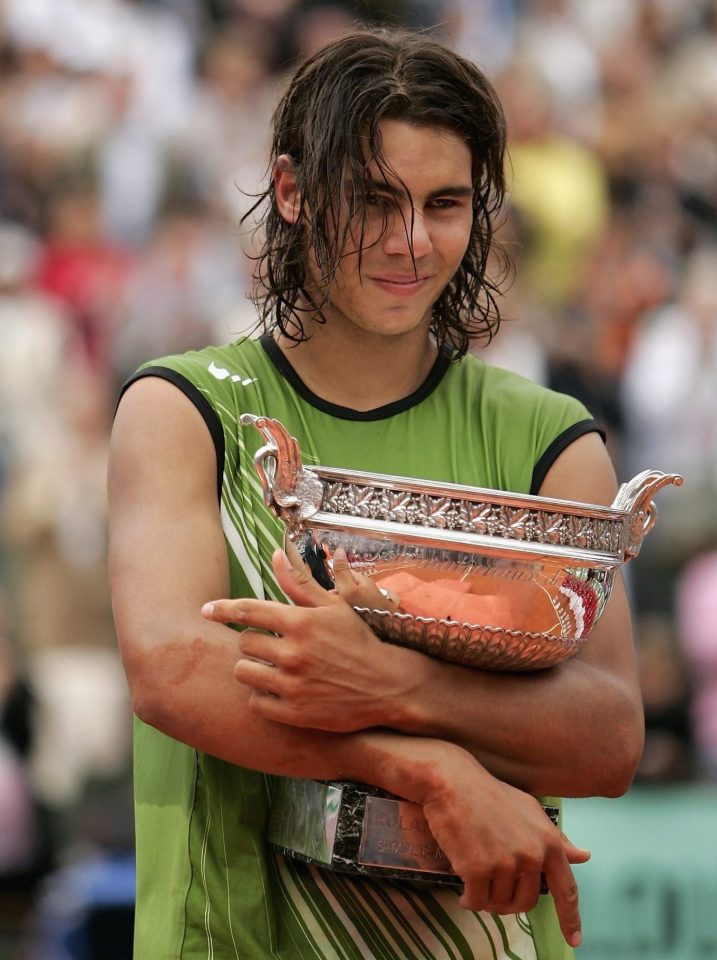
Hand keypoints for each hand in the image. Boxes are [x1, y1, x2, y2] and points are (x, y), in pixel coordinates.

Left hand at [201, 549, 410, 729]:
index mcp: (301, 622)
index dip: (222, 609)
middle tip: (270, 645)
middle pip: (244, 642)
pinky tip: (278, 689)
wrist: (387, 685)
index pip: (248, 610)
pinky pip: (255, 702)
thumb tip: (275, 554)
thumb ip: (299, 583)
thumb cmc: (358, 640)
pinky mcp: (294, 713)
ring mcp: (292, 685)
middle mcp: (293, 653)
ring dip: (252, 668)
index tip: (206, 610)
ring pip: (244, 672)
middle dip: (252, 641)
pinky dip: (261, 696)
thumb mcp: (333, 607)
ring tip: (270, 667)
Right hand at [409, 745, 589, 947]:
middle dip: (508, 900)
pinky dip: (468, 900)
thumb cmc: (488, 793)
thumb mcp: (528, 810)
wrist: (452, 781)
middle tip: (493, 886)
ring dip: (487, 898)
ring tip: (476, 879)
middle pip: (526, 902)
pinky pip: (476, 902)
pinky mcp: (478, 869)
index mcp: (548, 842)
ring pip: (499, 903)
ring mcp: (505, 863)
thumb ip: (555, 838)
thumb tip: (585, 856)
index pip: (567, 889)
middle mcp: (531, 855)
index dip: (571, 918)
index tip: (575, 941)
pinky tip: (463, 891)